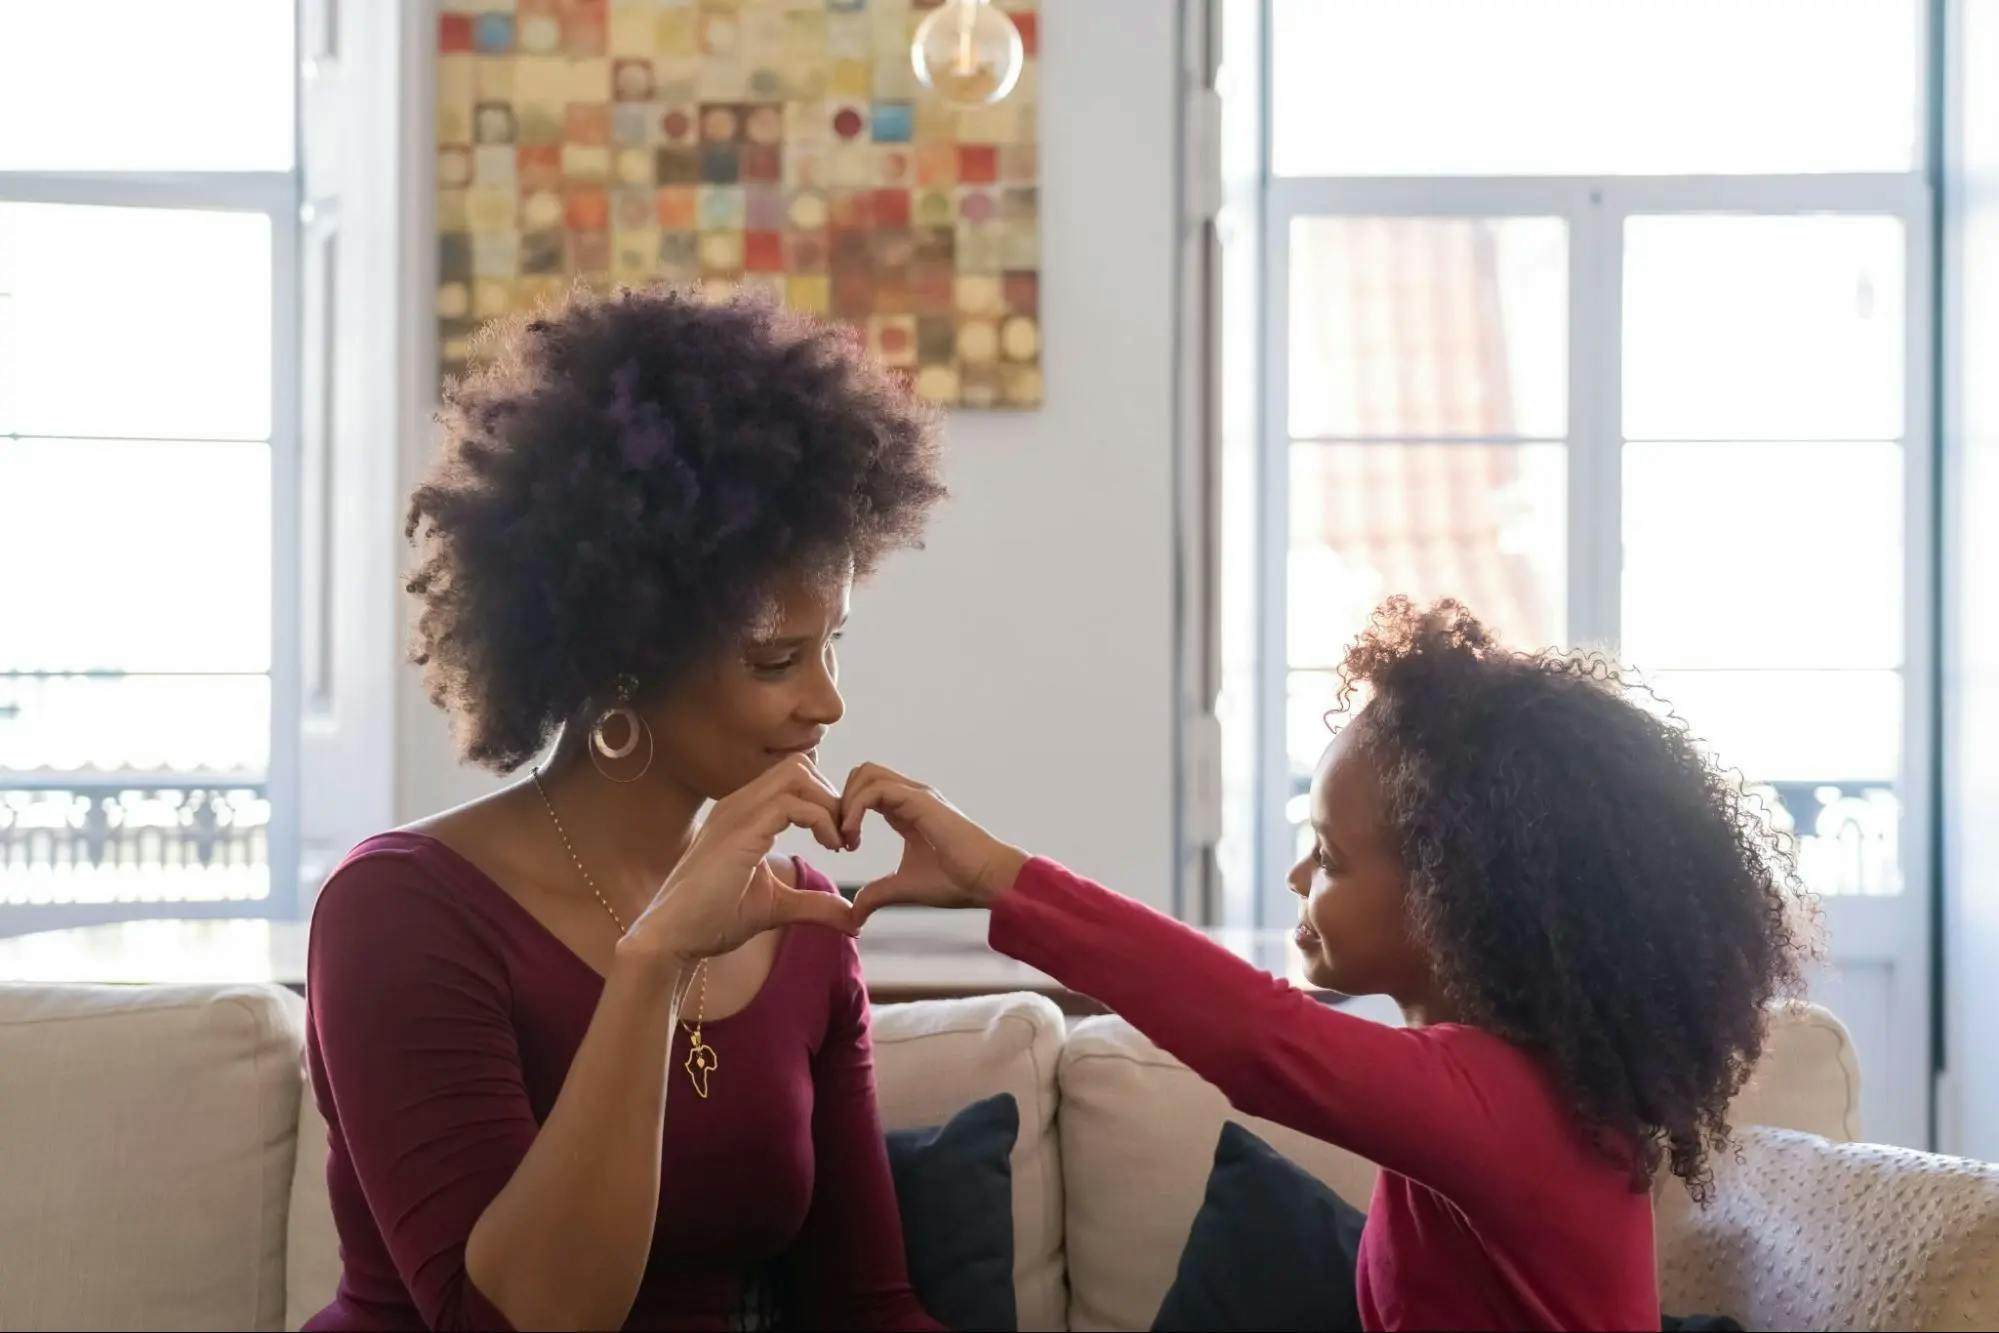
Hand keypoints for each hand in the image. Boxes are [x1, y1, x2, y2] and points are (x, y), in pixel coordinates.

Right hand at [619, 755, 857, 968]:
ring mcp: (736, 813)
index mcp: (744, 813)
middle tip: (845, 838)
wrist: (672, 939)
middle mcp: (738, 804)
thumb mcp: (777, 907)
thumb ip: (814, 906)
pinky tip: (829, 847)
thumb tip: (854, 918)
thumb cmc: (713, 920)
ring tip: (839, 842)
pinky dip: (821, 819)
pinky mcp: (739, 831)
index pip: (795, 778)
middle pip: (800, 766)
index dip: (826, 801)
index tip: (841, 840)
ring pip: (799, 775)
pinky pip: (792, 804)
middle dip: (832, 797)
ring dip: (830, 805)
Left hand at [838, 763, 1028, 927]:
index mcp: (906, 810)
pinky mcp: (920, 800)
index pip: (866, 791)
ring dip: (846, 803)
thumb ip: (877, 895)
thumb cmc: (956, 882)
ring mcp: (916, 794)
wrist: (988, 881)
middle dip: (841, 801)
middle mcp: (910, 796)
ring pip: (866, 773)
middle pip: (862, 773)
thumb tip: (854, 914)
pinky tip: (855, 838)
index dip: (847, 813)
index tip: (845, 847)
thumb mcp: (905, 888)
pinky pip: (875, 789)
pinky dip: (855, 809)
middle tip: (842, 838)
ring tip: (848, 839)